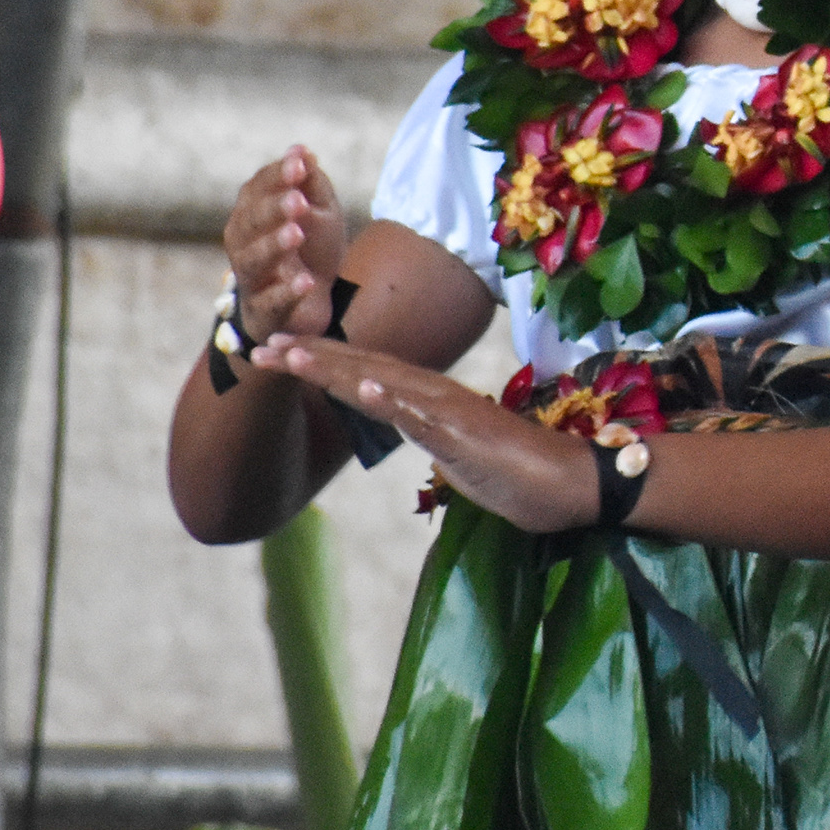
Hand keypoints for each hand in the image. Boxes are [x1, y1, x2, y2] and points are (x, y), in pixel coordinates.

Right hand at [224, 146, 349, 343]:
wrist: (312, 304)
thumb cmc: (311, 249)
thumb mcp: (320, 212)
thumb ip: (310, 183)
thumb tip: (302, 150)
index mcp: (252, 213)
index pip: (257, 189)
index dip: (277, 176)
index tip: (300, 163)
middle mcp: (243, 243)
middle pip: (249, 224)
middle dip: (272, 210)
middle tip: (298, 200)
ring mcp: (251, 279)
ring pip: (252, 261)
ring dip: (273, 246)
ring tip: (297, 234)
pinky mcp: (264, 312)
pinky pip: (270, 302)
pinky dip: (286, 292)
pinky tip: (305, 282)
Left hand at [251, 333, 595, 533]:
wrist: (573, 485)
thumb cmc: (519, 475)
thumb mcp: (454, 455)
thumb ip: (426, 435)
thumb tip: (401, 426)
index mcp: (430, 400)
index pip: (364, 375)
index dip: (318, 362)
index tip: (273, 352)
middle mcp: (436, 396)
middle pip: (363, 369)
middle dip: (308, 356)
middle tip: (256, 345)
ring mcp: (451, 414)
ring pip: (385, 384)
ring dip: (337, 368)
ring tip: (293, 354)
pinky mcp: (469, 437)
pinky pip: (426, 418)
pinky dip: (394, 403)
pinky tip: (365, 390)